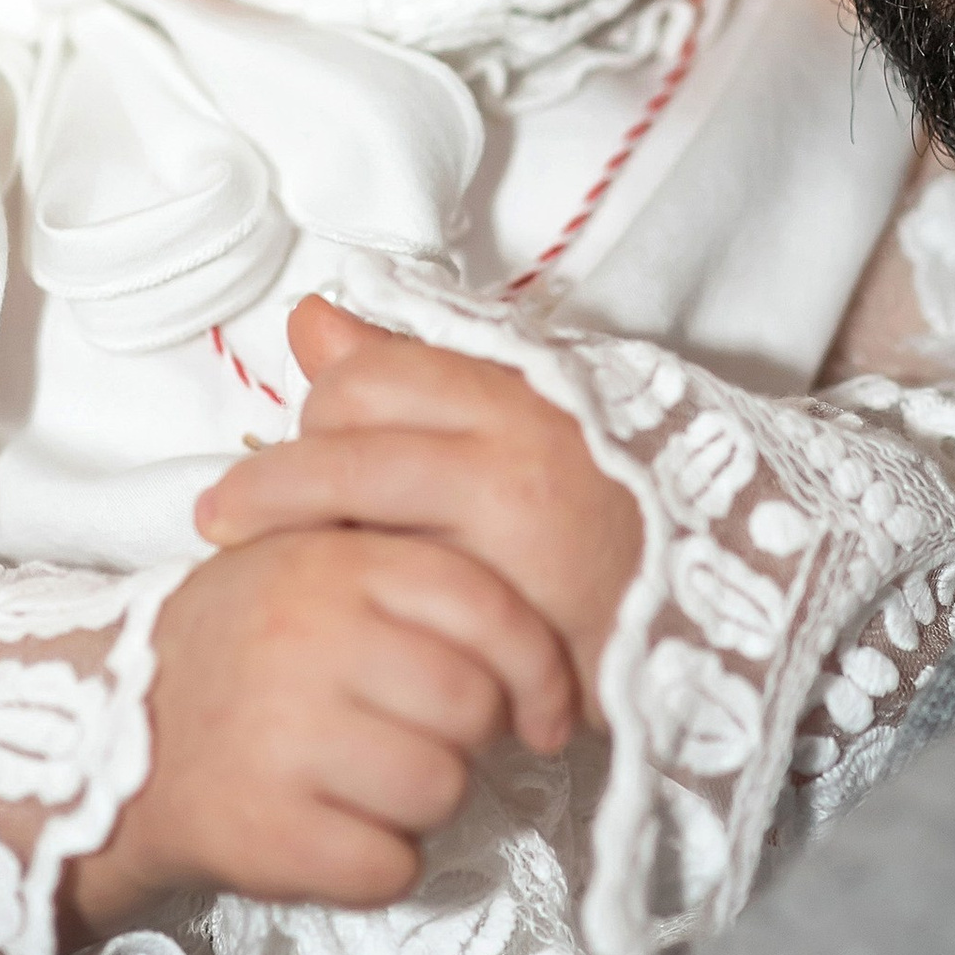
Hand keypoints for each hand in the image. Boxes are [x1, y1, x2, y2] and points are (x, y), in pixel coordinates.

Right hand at [64, 518, 573, 941]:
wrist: (106, 737)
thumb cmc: (243, 653)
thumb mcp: (310, 565)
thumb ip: (411, 571)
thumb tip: (539, 640)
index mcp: (332, 563)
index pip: (487, 607)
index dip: (536, 670)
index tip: (539, 713)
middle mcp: (308, 640)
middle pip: (472, 707)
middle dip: (462, 738)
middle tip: (409, 737)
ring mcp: (283, 737)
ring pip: (441, 790)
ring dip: (417, 803)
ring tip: (359, 781)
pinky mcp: (268, 832)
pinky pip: (388, 867)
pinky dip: (373, 865)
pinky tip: (328, 829)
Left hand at [197, 299, 641, 696]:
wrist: (718, 586)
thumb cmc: (596, 492)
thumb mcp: (517, 408)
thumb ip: (408, 365)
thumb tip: (308, 321)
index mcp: (511, 397)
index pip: (365, 378)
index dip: (319, 407)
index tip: (304, 440)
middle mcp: (510, 463)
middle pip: (343, 454)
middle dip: (280, 487)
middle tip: (236, 516)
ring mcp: (510, 553)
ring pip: (359, 538)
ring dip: (304, 553)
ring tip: (279, 575)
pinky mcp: (512, 633)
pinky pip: (404, 614)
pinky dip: (368, 615)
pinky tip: (354, 625)